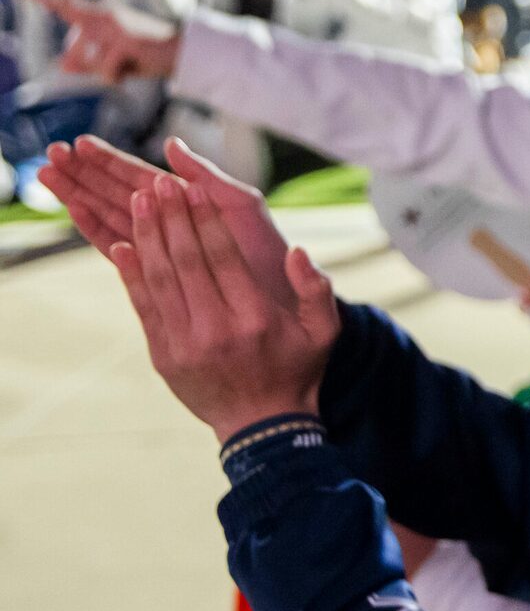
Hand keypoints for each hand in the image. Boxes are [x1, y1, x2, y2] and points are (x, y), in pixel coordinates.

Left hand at [27, 0, 182, 81]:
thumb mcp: (111, 60)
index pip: (65, 5)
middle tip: (118, 64)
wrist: (183, 53)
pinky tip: (135, 67)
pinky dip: (118, 77)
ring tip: (129, 64)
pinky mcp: (124, 41)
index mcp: (99, 16)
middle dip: (90, 67)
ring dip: (106, 73)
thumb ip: (86, 63)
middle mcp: (103, 16)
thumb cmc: (146, 55)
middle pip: (73, 52)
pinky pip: (106, 72)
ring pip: (89, 63)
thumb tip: (62, 66)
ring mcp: (113, 27)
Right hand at [41, 136, 294, 289]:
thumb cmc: (269, 251)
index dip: (111, 159)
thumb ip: (208, 176)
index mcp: (190, 202)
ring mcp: (163, 247)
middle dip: (86, 173)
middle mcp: (172, 223)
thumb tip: (170, 144)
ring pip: (112, 215)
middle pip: (118, 192)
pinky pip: (120, 247)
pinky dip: (96, 230)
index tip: (81, 142)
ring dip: (82, 195)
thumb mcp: (243, 205)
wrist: (283, 302)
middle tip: (52, 153)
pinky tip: (75, 213)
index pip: (141, 175)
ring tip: (49, 175)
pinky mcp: (159, 273)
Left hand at [103, 160, 340, 444]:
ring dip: (147, 236)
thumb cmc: (297, 371)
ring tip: (139, 201)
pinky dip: (131, 274)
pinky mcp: (164, 354)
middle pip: (186, 260)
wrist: (262, 427)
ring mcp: (186, 343)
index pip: (223, 256)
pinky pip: (143, 306)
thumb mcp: (324, 332)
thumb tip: (299, 251)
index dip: (204, 218)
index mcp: (255, 317)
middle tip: (158, 184)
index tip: (191, 187)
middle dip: (171, 217)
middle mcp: (218, 328)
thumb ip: (317, 290)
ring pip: (160, 278)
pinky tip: (124, 244)